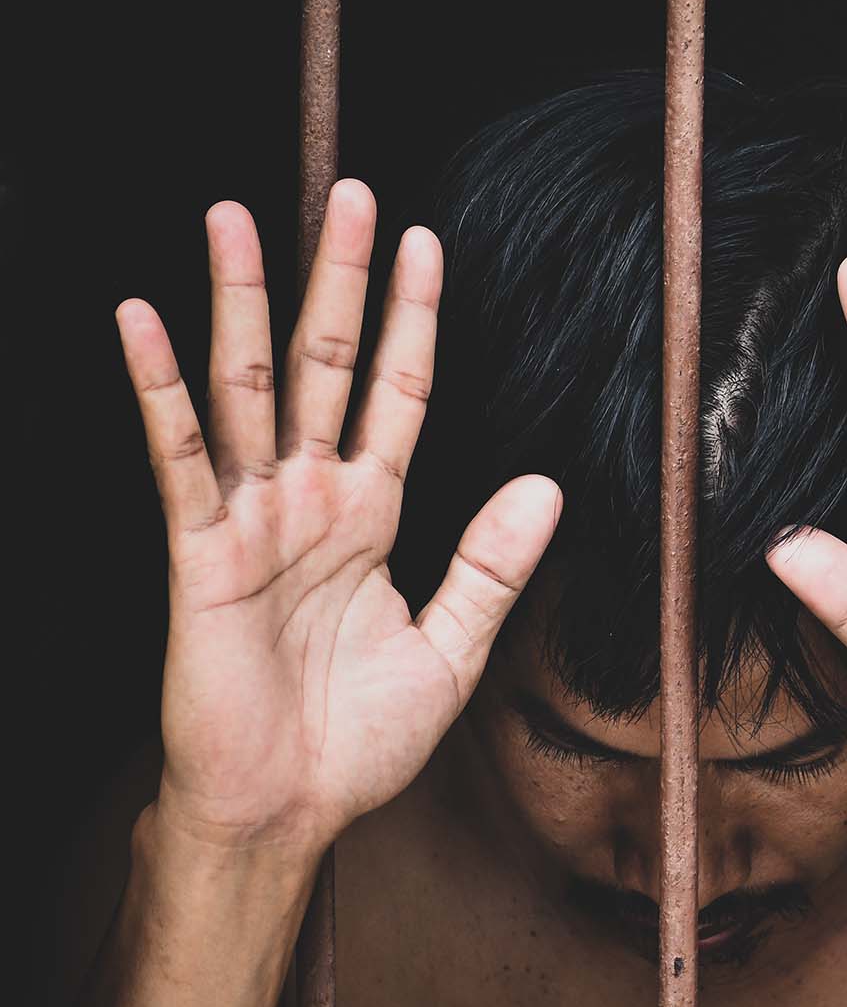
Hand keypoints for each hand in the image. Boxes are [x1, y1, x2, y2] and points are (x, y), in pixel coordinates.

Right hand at [118, 178, 560, 856]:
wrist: (289, 813)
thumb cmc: (357, 742)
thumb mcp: (450, 651)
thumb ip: (491, 567)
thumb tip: (545, 484)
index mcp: (371, 516)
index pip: (399, 394)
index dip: (413, 321)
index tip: (429, 244)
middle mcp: (311, 502)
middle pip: (326, 366)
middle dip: (338, 280)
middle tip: (353, 193)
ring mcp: (252, 521)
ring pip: (248, 389)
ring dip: (242, 302)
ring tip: (234, 217)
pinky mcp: (198, 555)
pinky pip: (178, 460)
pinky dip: (158, 390)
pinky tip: (139, 319)